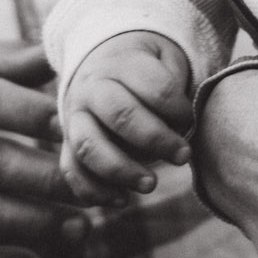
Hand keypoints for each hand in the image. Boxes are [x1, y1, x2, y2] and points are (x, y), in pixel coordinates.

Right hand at [59, 31, 194, 201]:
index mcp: (122, 63)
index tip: (191, 119)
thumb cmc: (143, 69)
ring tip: (150, 184)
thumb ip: (175, 86)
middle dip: (155, 139)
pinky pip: (71, 170)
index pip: (155, 88)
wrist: (98, 61)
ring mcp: (75, 117)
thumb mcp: (164, 58)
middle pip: (121, 114)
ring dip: (121, 170)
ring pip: (89, 146)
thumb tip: (181, 128)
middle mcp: (93, 88)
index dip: (179, 109)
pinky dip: (93, 190)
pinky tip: (122, 199)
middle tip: (182, 156)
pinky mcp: (66, 143)